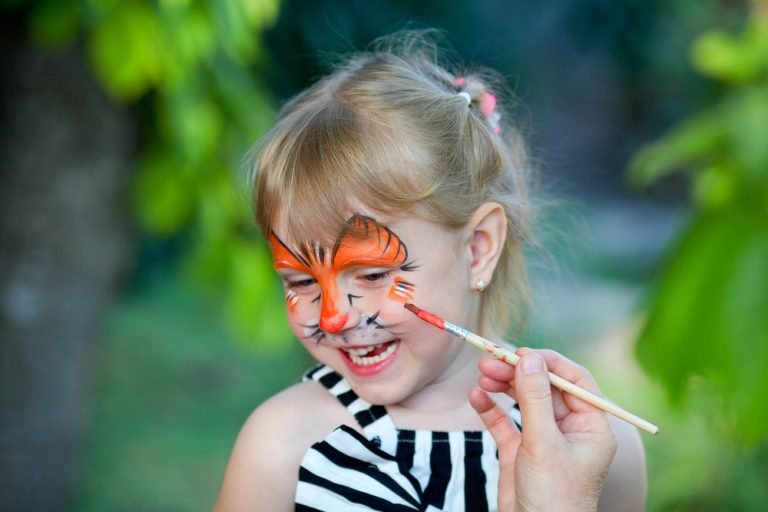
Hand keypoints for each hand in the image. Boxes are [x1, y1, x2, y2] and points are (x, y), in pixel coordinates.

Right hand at [469, 348, 617, 511]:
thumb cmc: (554, 497)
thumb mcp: (544, 443)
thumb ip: (536, 398)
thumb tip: (530, 358)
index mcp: (591, 427)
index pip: (574, 381)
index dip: (548, 363)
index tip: (521, 353)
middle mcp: (570, 430)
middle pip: (544, 387)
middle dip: (517, 372)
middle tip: (490, 360)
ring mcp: (544, 440)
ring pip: (523, 401)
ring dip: (502, 386)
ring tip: (481, 374)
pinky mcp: (521, 452)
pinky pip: (506, 422)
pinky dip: (491, 409)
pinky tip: (476, 397)